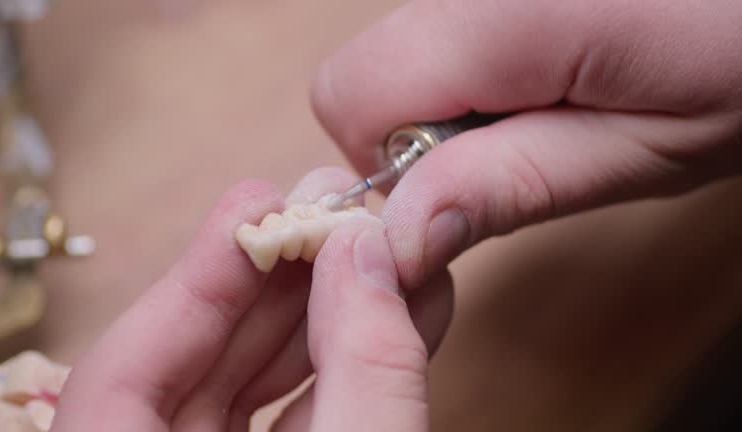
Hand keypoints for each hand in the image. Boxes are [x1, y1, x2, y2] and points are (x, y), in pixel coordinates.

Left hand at [50, 167, 451, 431]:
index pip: (121, 376)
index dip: (195, 282)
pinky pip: (294, 417)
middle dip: (275, 287)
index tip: (257, 207)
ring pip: (249, 388)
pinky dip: (343, 369)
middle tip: (334, 219)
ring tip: (376, 258)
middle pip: (196, 367)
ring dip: (319, 320)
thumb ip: (365, 376)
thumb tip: (365, 256)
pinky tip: (389, 317)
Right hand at [310, 0, 741, 287]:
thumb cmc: (737, 63)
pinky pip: (437, 36)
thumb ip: (510, 187)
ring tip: (542, 109)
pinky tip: (542, 78)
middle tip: (511, 150)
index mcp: (506, 14)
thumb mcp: (637, 153)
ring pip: (397, 54)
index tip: (463, 188)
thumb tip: (399, 239)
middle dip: (411, 136)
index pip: (351, 94)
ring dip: (444, 105)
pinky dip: (468, 75)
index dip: (389, 164)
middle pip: (361, 71)